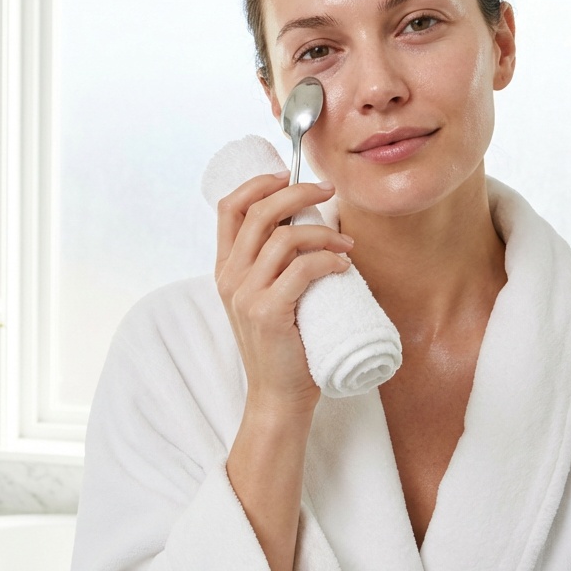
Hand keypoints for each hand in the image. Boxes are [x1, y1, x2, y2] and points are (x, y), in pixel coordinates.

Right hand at [214, 173, 352, 415]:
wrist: (278, 396)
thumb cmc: (283, 346)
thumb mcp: (266, 297)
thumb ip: (273, 266)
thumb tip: (307, 227)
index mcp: (225, 268)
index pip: (229, 206)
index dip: (259, 182)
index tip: (290, 174)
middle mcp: (229, 277)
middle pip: (258, 212)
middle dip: (298, 192)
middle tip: (329, 193)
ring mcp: (245, 295)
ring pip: (283, 238)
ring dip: (322, 233)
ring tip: (345, 244)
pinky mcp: (268, 312)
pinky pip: (301, 269)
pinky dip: (327, 260)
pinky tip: (343, 266)